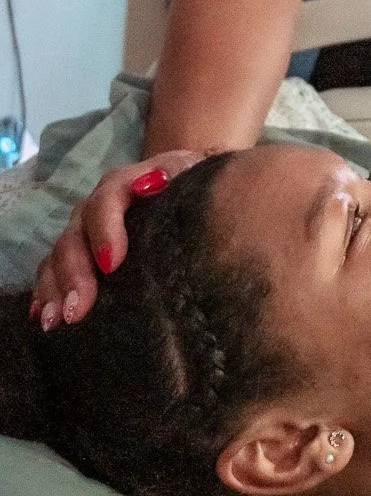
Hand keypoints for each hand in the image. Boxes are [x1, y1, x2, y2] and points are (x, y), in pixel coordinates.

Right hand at [29, 151, 205, 328]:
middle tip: (77, 309)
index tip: (111, 264)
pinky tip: (45, 319)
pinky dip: (46, 293)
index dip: (105, 228)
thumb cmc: (194, 185)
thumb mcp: (198, 174)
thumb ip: (188, 175)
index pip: (108, 198)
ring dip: (55, 288)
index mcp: (130, 183)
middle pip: (77, 233)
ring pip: (60, 254)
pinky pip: (53, 271)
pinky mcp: (79, 253)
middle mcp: (100, 205)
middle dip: (74, 272)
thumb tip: (171, 185)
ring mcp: (86, 229)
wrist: (184, 184)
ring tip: (54, 321)